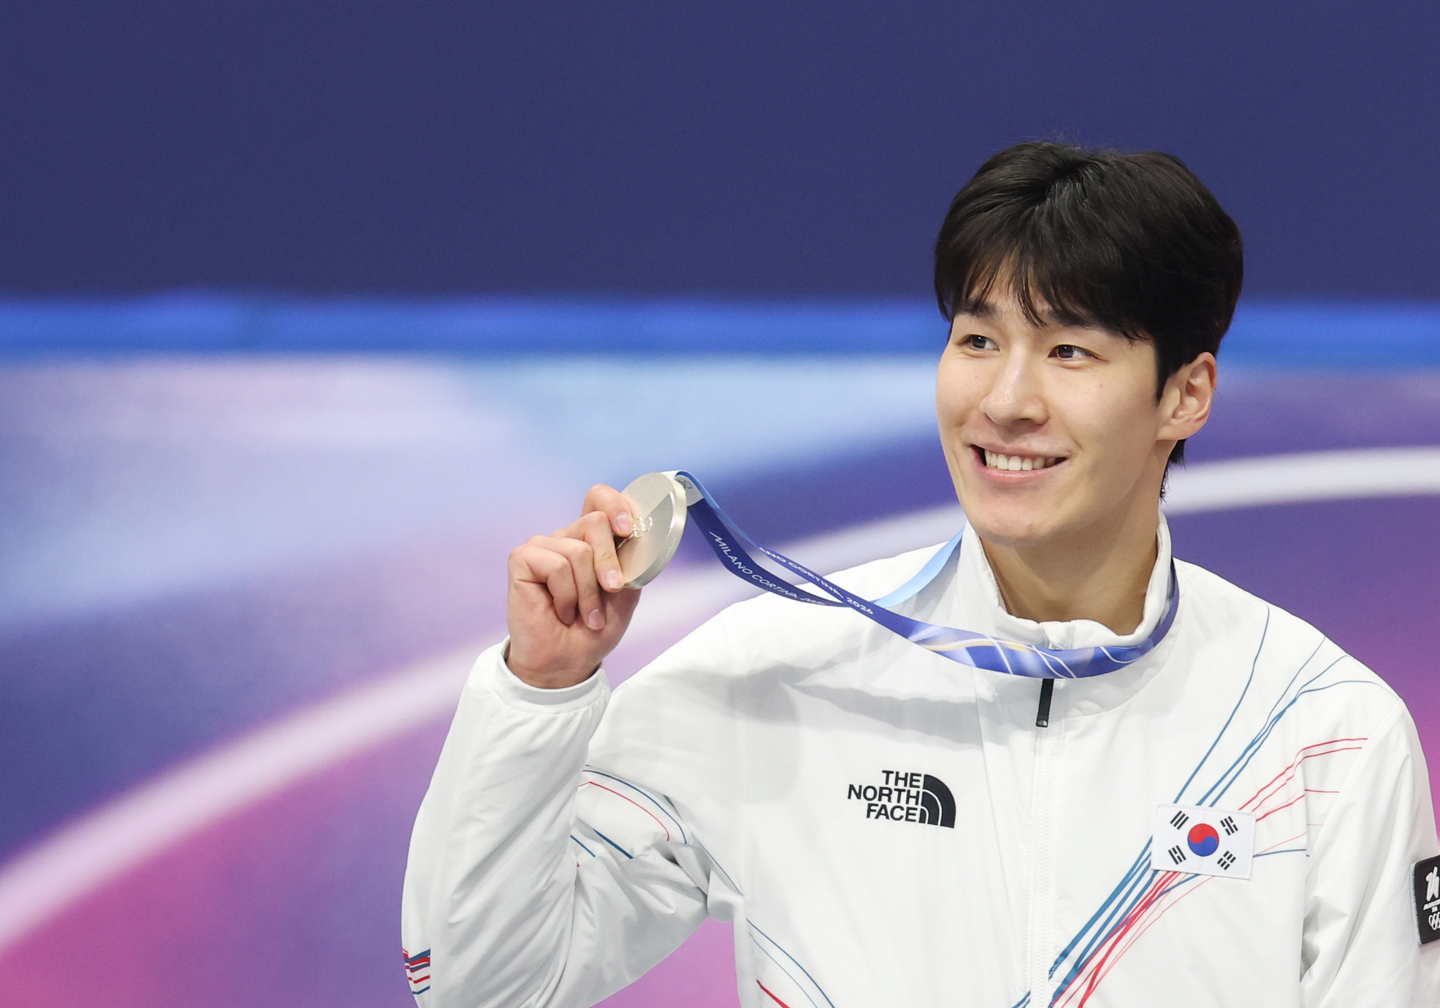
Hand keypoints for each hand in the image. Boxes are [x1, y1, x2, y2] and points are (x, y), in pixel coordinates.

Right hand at [506, 484, 642, 687]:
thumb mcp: (626, 591)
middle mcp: (566, 536)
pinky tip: (561, 611)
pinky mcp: (522, 560)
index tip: (629, 529)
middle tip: (612, 591)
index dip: (615, 503)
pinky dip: (566, 595)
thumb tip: (638, 536)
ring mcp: (542, 546)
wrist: (569, 660)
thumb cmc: (594, 627)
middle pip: (595, 521)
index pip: (599, 497)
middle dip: (609, 562)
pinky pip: (556, 565)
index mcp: (591, 538)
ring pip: (578, 550)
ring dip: (588, 591)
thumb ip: (631, 560)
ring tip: (583, 614)